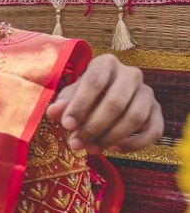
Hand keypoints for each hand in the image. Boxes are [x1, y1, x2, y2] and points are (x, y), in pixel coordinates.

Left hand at [46, 54, 162, 153]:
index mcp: (106, 63)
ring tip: (91, 149)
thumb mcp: (72, 94)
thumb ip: (64, 102)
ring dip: (111, 137)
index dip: (80, 105)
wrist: (107, 94)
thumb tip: (53, 112)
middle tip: (76, 143)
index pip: (94, 82)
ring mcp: (147, 92)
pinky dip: (135, 144)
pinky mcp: (157, 111)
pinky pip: (153, 131)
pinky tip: (114, 149)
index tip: (67, 126)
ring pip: (135, 117)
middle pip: (115, 102)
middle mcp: (131, 74)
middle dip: (94, 126)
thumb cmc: (86, 93)